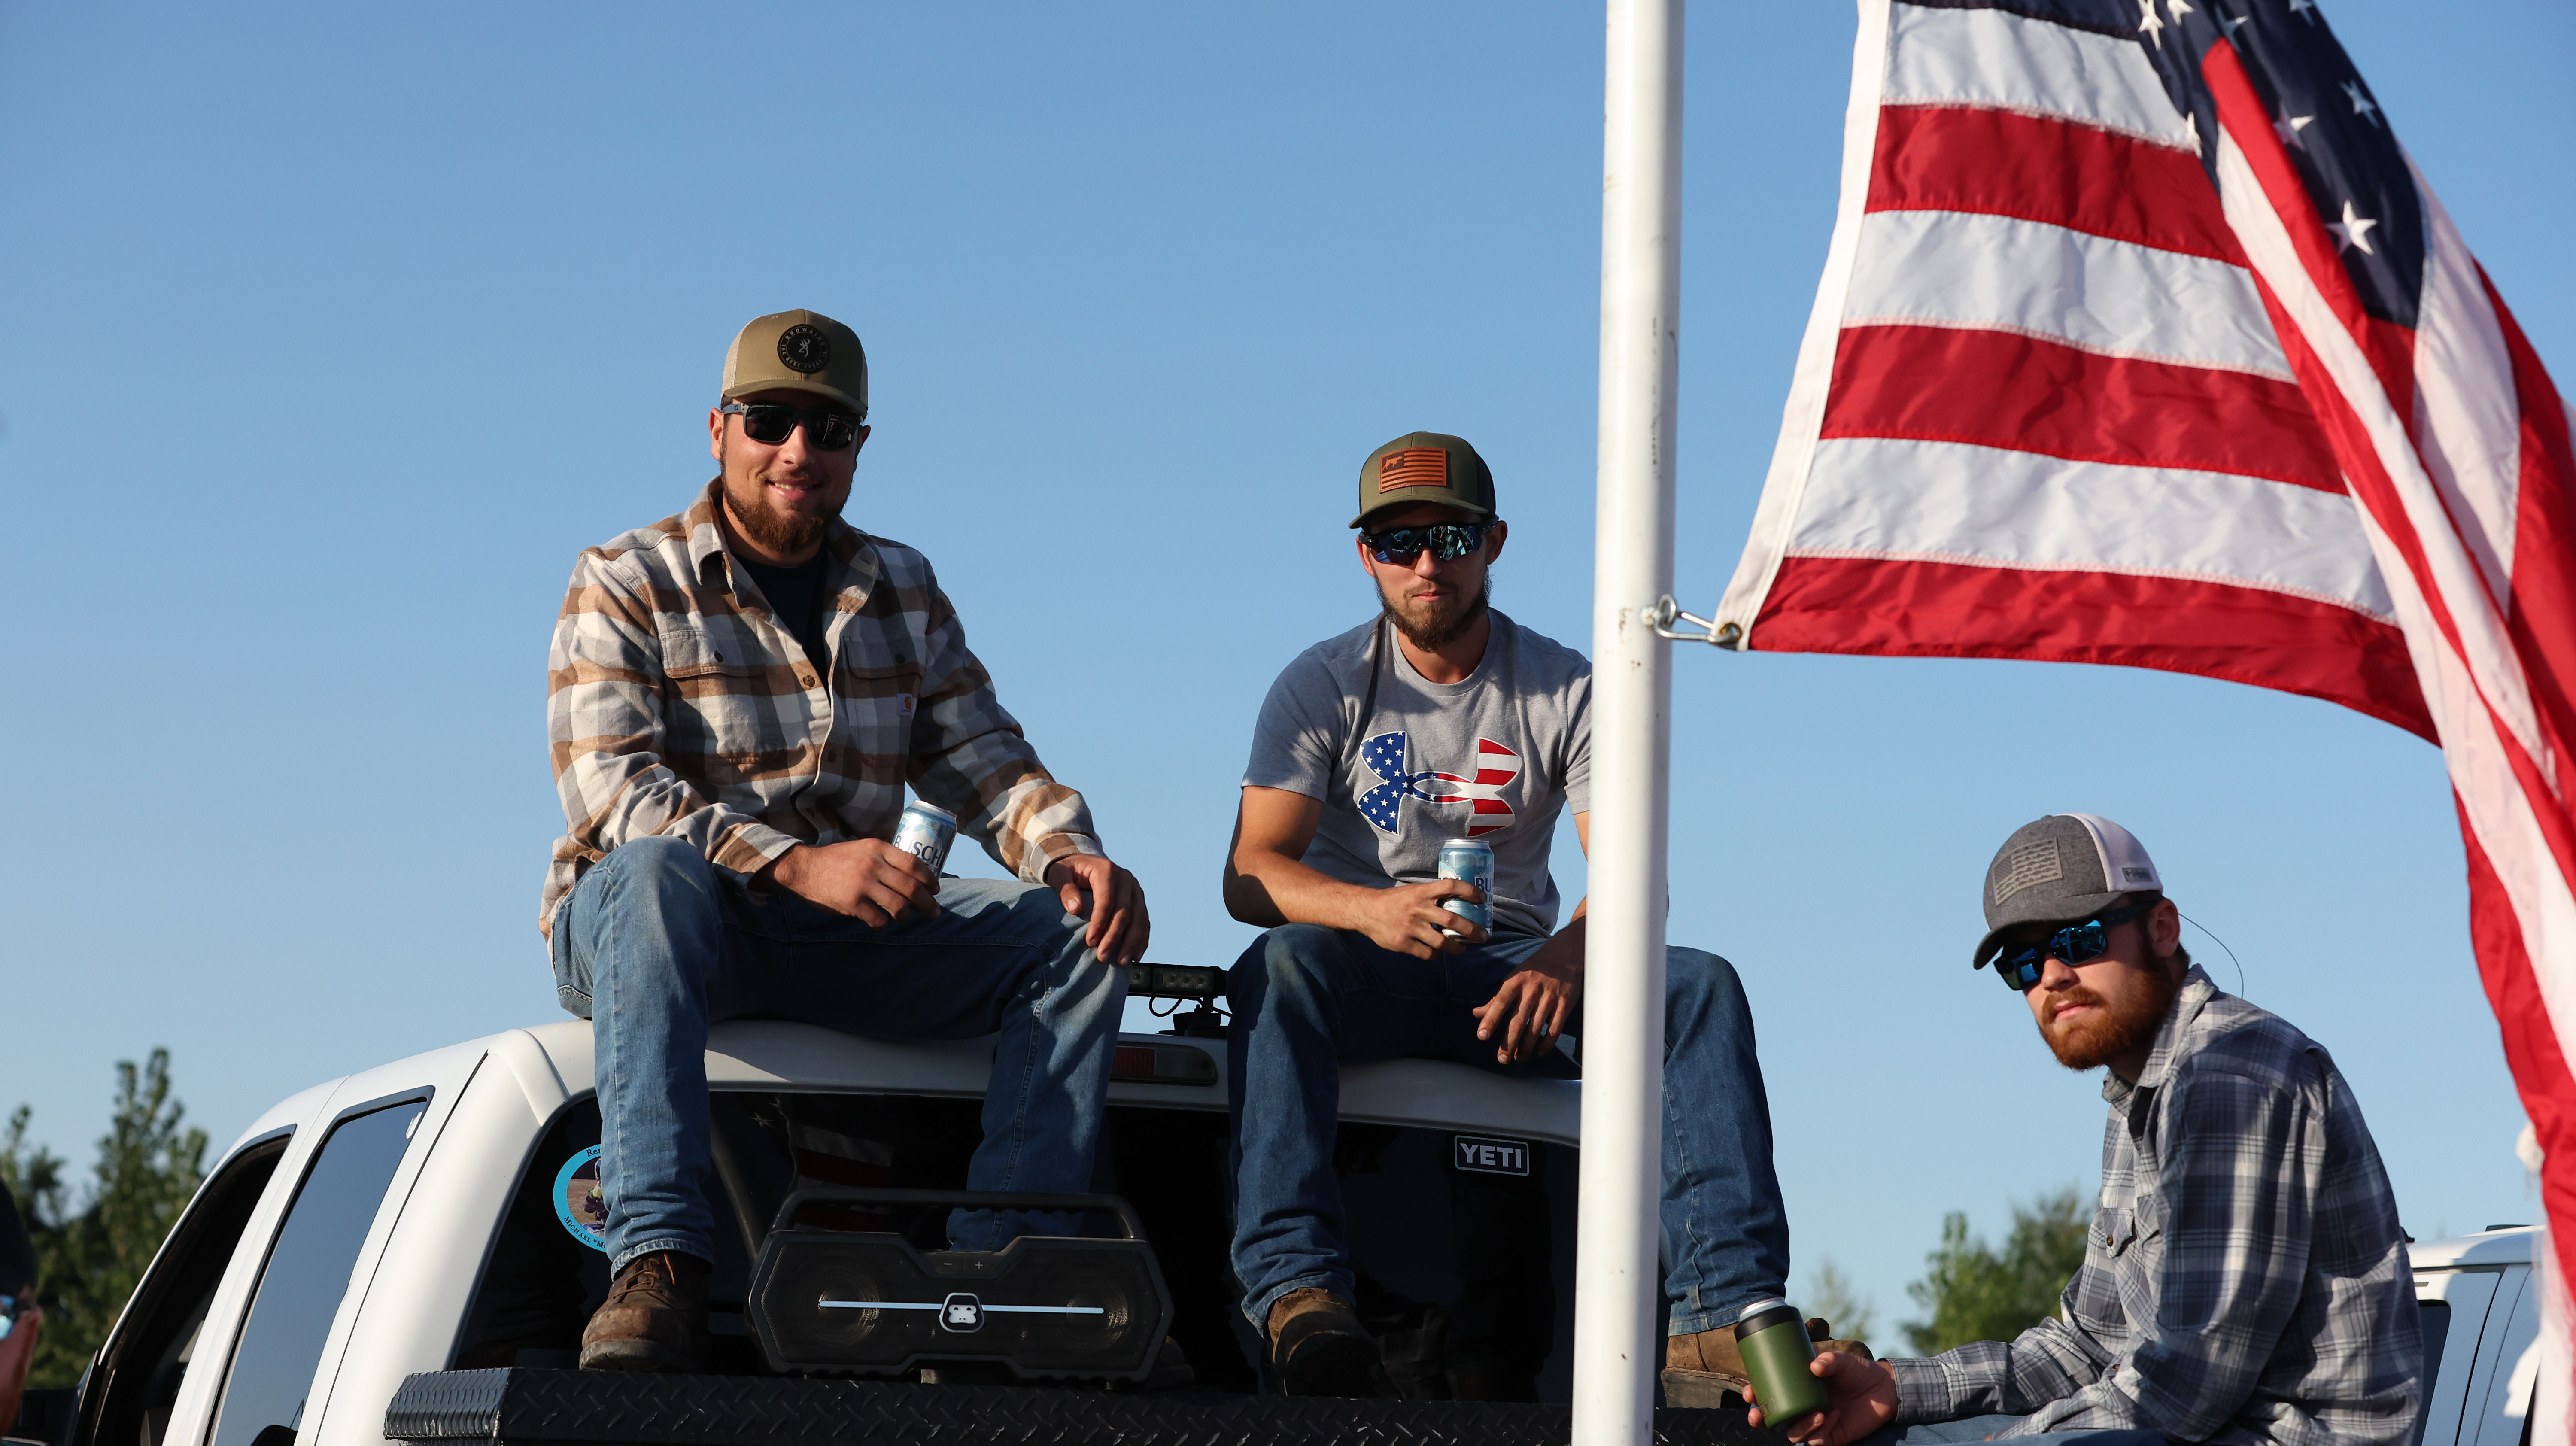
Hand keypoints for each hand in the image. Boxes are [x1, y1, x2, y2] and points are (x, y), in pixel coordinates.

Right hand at [766, 839, 940, 926]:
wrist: (804, 869)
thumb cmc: (835, 860)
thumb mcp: (863, 848)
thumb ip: (885, 858)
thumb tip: (912, 877)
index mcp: (878, 848)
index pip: (914, 864)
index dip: (930, 879)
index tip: (935, 890)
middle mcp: (873, 865)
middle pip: (912, 888)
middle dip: (928, 903)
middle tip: (934, 912)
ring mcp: (863, 885)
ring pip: (899, 906)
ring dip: (905, 916)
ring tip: (902, 917)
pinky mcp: (852, 903)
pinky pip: (879, 920)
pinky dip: (884, 924)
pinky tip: (880, 922)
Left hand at [1044, 854, 1149, 963]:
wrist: (1081, 863)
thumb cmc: (1068, 871)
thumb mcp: (1059, 875)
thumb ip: (1065, 889)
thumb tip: (1075, 909)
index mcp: (1107, 870)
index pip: (1107, 900)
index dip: (1100, 923)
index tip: (1089, 942)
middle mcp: (1126, 878)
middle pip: (1125, 911)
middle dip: (1114, 937)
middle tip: (1102, 957)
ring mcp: (1135, 889)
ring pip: (1139, 918)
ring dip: (1131, 942)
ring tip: (1122, 962)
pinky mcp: (1138, 899)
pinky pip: (1144, 921)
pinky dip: (1141, 939)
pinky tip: (1135, 956)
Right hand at [1346, 879, 1486, 958]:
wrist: (1365, 911)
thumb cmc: (1393, 901)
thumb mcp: (1412, 891)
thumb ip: (1431, 896)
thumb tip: (1457, 901)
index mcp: (1421, 892)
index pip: (1450, 886)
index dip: (1469, 890)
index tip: (1482, 899)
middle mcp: (1418, 908)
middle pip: (1452, 919)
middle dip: (1471, 929)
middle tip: (1483, 935)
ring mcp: (1410, 927)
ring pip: (1442, 942)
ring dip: (1456, 948)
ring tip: (1462, 949)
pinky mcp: (1403, 943)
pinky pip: (1426, 953)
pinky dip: (1435, 955)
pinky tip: (1436, 953)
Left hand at [1472, 917, 1582, 1063]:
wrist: (1566, 954)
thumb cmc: (1535, 969)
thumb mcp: (1513, 978)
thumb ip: (1496, 998)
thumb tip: (1476, 1013)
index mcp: (1516, 982)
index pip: (1500, 1003)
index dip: (1490, 1020)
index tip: (1482, 1036)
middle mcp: (1532, 990)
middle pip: (1518, 1021)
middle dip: (1508, 1043)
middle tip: (1502, 1059)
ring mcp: (1549, 998)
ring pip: (1535, 1029)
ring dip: (1526, 1047)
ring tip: (1519, 1058)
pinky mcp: (1565, 1004)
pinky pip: (1555, 1029)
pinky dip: (1547, 1044)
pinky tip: (1540, 1052)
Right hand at [1746, 1350, 1897, 1445]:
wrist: (1884, 1389)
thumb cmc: (1858, 1371)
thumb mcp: (1842, 1361)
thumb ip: (1830, 1361)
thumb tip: (1814, 1367)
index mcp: (1797, 1388)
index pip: (1769, 1394)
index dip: (1754, 1396)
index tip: (1750, 1392)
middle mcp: (1801, 1407)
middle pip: (1772, 1419)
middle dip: (1760, 1419)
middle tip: (1758, 1413)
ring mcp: (1814, 1423)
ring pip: (1793, 1434)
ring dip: (1800, 1426)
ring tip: (1819, 1413)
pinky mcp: (1830, 1437)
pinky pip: (1816, 1441)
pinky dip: (1822, 1430)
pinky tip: (1834, 1415)